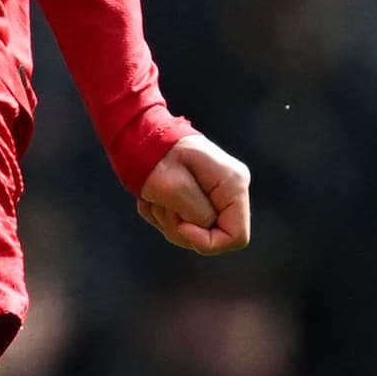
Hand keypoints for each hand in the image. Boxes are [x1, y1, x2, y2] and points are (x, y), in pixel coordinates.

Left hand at [137, 131, 252, 253]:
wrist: (140, 134)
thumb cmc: (154, 156)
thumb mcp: (172, 186)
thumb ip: (195, 212)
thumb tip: (206, 227)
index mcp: (233, 184)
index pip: (236, 237)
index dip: (206, 241)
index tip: (180, 227)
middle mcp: (231, 190)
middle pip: (213, 237)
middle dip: (181, 228)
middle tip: (159, 205)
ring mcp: (217, 194)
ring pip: (195, 232)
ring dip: (167, 220)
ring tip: (152, 198)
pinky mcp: (201, 196)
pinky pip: (183, 223)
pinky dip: (163, 216)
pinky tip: (151, 198)